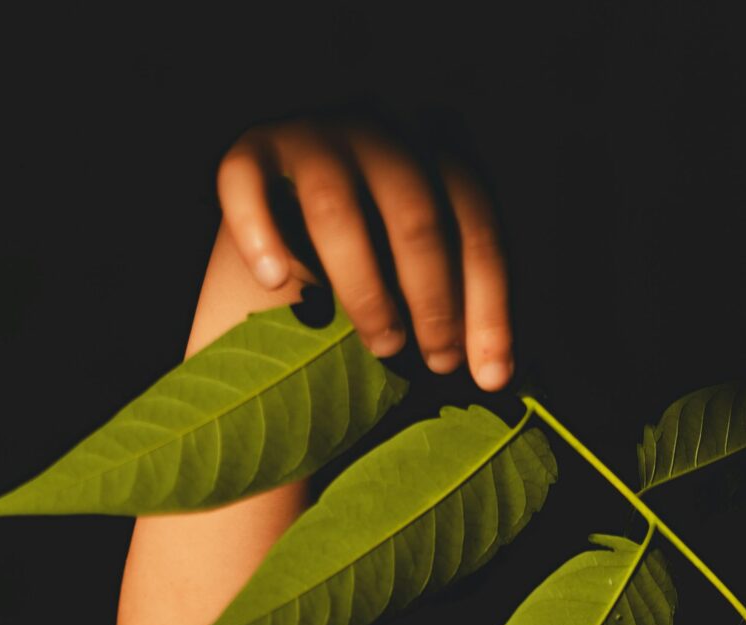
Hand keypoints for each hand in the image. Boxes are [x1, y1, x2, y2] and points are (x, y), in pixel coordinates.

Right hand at [214, 109, 513, 388]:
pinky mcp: (250, 149)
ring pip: (336, 208)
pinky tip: (274, 280)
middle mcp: (379, 126)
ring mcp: (312, 133)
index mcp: (434, 149)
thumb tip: (499, 375)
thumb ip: (459, 303)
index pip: (475, 222)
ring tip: (383, 345)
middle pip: (416, 212)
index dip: (489, 303)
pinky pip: (246, 185)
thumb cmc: (373, 274)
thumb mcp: (425, 280)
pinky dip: (259, 234)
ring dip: (365, 288)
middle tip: (437, 362)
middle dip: (434, 298)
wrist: (285, 239)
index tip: (490, 377)